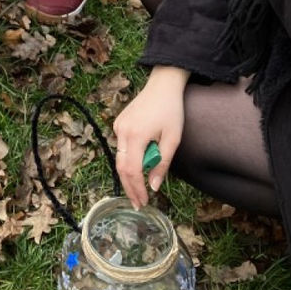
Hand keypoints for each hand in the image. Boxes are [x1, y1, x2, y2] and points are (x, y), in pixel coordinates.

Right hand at [112, 65, 188, 208]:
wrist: (162, 86)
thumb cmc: (171, 111)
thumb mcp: (172, 140)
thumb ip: (162, 164)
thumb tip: (153, 186)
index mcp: (135, 136)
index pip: (131, 170)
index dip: (137, 189)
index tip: (143, 202)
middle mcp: (122, 131)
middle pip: (121, 167)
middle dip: (129, 187)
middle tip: (138, 203)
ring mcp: (119, 126)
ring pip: (119, 157)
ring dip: (129, 175)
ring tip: (139, 190)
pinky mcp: (119, 123)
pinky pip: (121, 146)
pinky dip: (128, 160)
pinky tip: (138, 166)